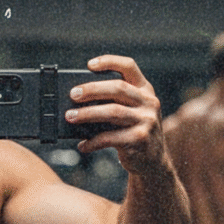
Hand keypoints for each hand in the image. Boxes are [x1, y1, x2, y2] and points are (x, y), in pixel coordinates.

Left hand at [66, 55, 165, 174]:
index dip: (109, 62)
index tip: (89, 65)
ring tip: (70, 116)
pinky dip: (92, 141)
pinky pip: (110, 137)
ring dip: (87, 114)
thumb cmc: (133, 131)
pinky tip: (82, 144)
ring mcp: (147, 121)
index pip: (129, 67)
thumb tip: (77, 101)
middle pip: (118, 88)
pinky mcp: (140, 140)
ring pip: (113, 112)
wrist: (153, 161)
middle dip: (92, 89)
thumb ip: (113, 102)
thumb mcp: (131, 112)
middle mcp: (149, 102)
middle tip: (72, 94)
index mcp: (145, 90)